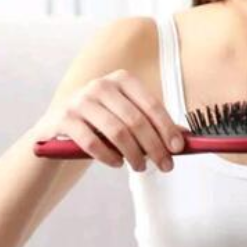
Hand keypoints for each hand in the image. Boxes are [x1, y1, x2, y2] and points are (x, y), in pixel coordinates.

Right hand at [32, 69, 186, 171]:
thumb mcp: (127, 118)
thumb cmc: (103, 123)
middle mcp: (101, 85)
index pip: (151, 104)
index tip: (178, 148)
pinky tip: (117, 163)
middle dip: (154, 146)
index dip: (167, 127)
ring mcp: (80, 100)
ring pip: (116, 131)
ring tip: (141, 167)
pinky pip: (91, 142)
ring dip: (133, 154)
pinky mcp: (64, 118)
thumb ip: (153, 124)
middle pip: (135, 119)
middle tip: (165, 165)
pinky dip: (108, 157)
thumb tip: (186, 138)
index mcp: (122, 80)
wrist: (60, 128)